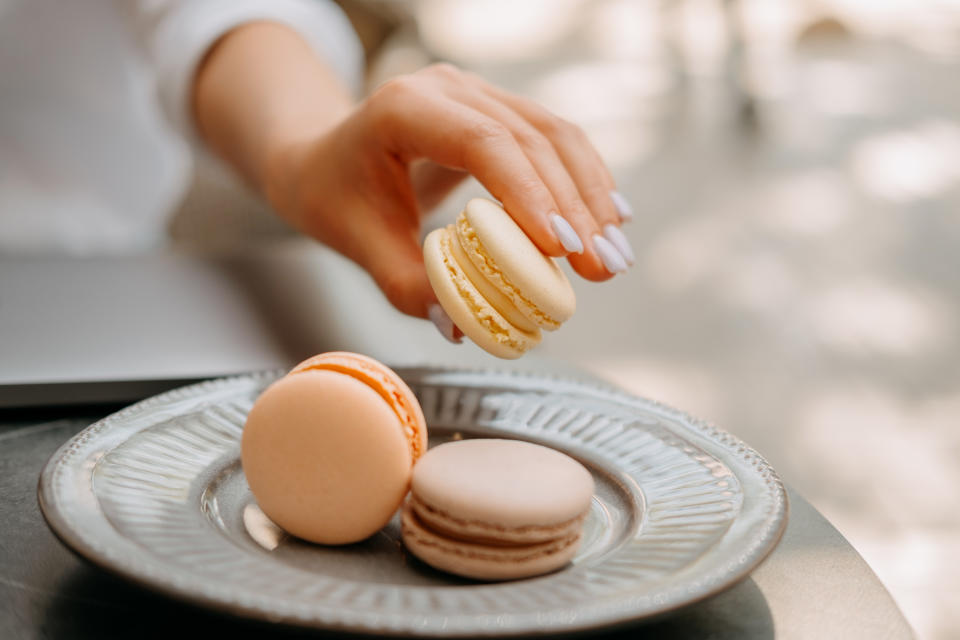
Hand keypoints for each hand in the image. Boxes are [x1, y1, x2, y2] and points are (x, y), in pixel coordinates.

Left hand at [263, 63, 634, 319]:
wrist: (326, 158)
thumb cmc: (337, 197)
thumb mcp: (358, 244)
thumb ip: (406, 284)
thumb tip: (462, 325)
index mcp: (404, 109)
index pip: (482, 144)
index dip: (529, 194)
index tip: (561, 248)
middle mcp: (448, 87)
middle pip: (531, 139)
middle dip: (574, 207)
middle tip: (603, 267)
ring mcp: (477, 93)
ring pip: (555, 134)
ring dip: (591, 195)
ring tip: (616, 254)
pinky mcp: (498, 110)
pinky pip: (554, 139)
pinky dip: (584, 181)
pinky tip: (611, 218)